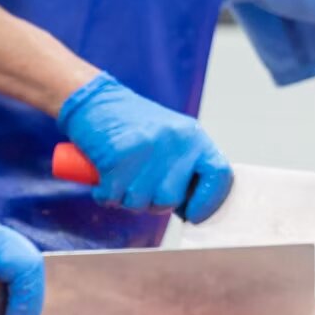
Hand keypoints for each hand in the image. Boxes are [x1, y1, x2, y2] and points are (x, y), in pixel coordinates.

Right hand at [58, 73, 232, 222]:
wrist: (94, 100)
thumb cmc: (132, 125)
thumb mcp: (171, 139)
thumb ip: (185, 168)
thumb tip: (193, 209)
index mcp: (193, 136)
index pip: (219, 174)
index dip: (208, 201)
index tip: (193, 214)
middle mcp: (175, 140)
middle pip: (171, 199)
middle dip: (151, 202)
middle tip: (138, 185)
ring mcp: (148, 147)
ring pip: (140, 202)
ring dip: (125, 198)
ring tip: (120, 175)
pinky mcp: (119, 156)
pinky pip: (113, 197)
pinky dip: (105, 194)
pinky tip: (104, 176)